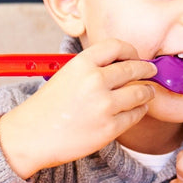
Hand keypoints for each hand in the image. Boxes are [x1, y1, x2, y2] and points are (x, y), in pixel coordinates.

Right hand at [0, 39, 156, 178]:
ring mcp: (104, 105)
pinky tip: (137, 109)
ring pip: (140, 93)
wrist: (31, 136)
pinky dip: (139, 111)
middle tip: (151, 72)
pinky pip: (135, 115)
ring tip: (147, 93)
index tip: (136, 57)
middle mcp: (95, 81)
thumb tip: (122, 64)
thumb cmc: (46, 108)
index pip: (117, 46)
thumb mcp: (65, 75)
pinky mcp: (109, 128)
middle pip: (134, 69)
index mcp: (81, 64)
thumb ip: (91, 68)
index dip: (132, 51)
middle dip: (146, 70)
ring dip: (147, 92)